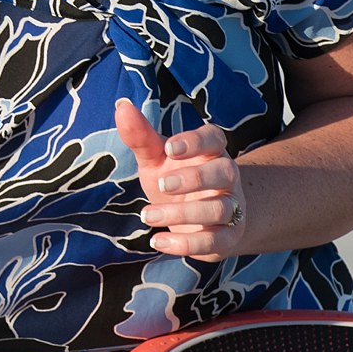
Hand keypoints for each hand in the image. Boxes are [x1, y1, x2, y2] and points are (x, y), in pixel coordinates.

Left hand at [115, 99, 245, 261]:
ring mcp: (230, 208)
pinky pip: (215, 241)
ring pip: (219, 209)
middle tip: (161, 184)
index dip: (195, 142)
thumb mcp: (156, 159)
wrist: (202, 219)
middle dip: (194, 178)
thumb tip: (121, 107)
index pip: (214, 139)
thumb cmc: (175, 180)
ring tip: (147, 215)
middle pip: (224, 172)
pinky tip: (158, 241)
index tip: (169, 147)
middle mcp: (226, 178)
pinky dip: (187, 244)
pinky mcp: (226, 238)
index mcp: (211, 152)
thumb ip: (141, 136)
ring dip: (183, 213)